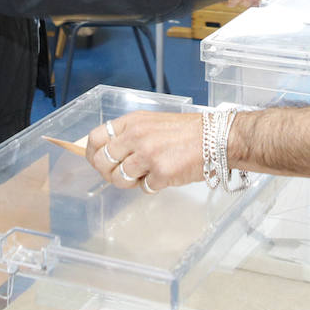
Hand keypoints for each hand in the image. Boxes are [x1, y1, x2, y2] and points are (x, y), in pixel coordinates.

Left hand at [86, 110, 203, 192]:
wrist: (216, 138)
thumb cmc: (188, 132)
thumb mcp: (153, 123)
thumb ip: (130, 135)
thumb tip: (109, 154)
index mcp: (133, 121)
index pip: (96, 137)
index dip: (92, 153)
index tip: (97, 160)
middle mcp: (137, 136)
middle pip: (102, 162)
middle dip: (109, 172)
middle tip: (121, 174)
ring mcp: (148, 155)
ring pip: (119, 179)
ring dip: (130, 182)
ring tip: (146, 175)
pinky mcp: (161, 173)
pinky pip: (144, 188)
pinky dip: (152, 186)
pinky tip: (164, 176)